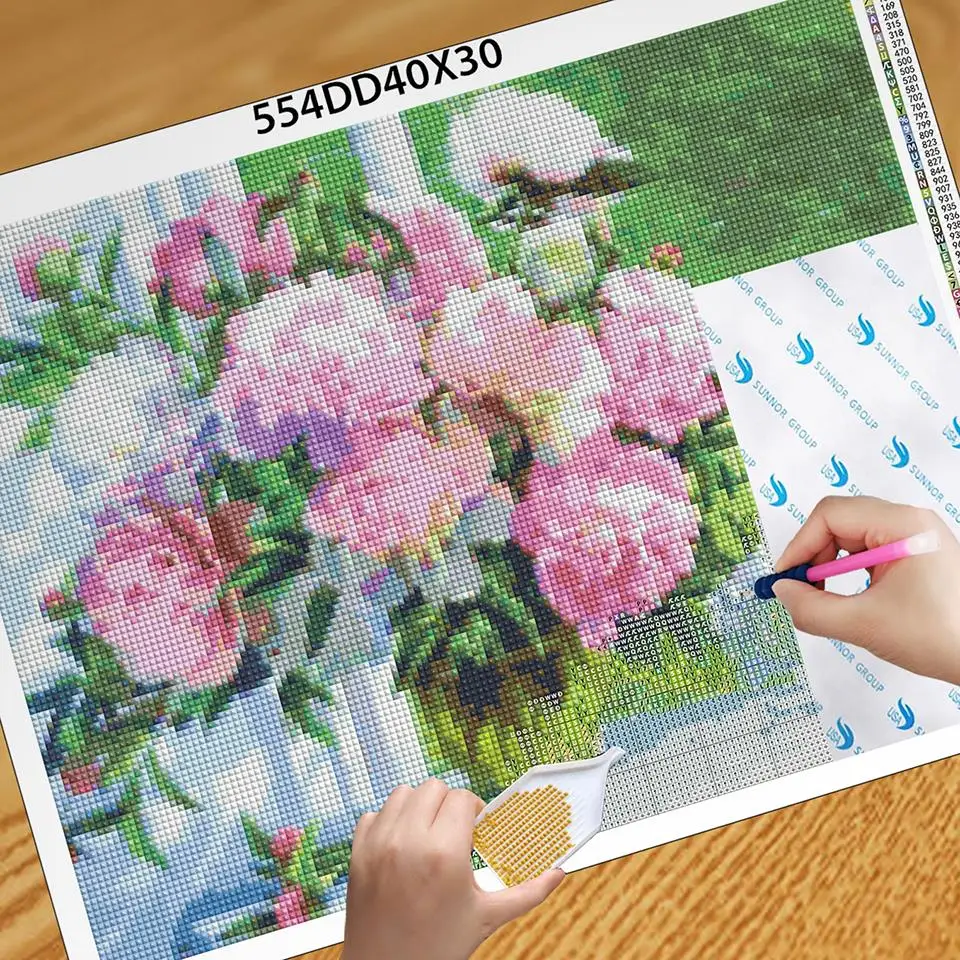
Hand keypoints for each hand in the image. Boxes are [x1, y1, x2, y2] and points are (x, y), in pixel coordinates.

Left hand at [342, 779, 564, 959]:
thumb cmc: (438, 948)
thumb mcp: (487, 919)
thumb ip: (528, 893)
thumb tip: (559, 873)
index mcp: (445, 853)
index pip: (462, 798)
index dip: (473, 810)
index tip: (475, 829)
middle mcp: (409, 841)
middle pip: (433, 788)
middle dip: (447, 805)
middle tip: (454, 832)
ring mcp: (379, 844)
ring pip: (402, 793)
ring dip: (418, 807)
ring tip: (427, 835)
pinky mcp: (357, 852)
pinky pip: (374, 813)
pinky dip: (388, 822)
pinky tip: (401, 846)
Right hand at [772, 496, 959, 684]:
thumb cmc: (942, 636)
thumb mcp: (865, 624)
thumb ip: (813, 608)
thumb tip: (782, 592)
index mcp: (902, 525)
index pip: (830, 515)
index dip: (801, 545)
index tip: (786, 577)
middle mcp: (909, 522)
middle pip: (839, 522)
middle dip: (815, 556)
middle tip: (801, 589)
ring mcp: (914, 538)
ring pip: (851, 537)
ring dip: (831, 565)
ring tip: (825, 597)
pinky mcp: (916, 556)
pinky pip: (868, 552)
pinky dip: (849, 572)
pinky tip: (849, 598)